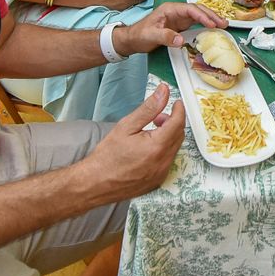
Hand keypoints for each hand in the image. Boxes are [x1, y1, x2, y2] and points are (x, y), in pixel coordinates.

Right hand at [81, 84, 184, 203]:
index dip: (179, 110)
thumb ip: (149, 108)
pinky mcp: (158, 181)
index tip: (176, 103)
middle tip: (158, 117)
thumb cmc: (107, 156)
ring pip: (175, 148)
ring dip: (168, 136)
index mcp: (157, 146)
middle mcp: (163, 162)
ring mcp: (161, 173)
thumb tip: (163, 92)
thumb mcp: (126, 126)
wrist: (95, 183)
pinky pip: (168, 161)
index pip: (178, 123)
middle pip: (179, 135)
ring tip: (150, 132)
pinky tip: (148, 148)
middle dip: (172, 122)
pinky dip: (164, 151)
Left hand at [120, 1, 225, 54]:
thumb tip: (181, 40)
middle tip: (224, 23)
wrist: (133, 40)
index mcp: (170, 9)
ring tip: (224, 24)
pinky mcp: (180, 25)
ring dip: (211, 18)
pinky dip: (206, 24)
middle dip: (211, 15)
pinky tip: (213, 28)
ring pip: (199, 15)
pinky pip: (196, 23)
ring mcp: (179, 18)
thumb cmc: (140, 35)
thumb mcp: (151, 36)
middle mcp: (176, 11)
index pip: (190, 9)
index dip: (202, 15)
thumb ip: (165, 37)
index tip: (211, 24)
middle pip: (197, 10)